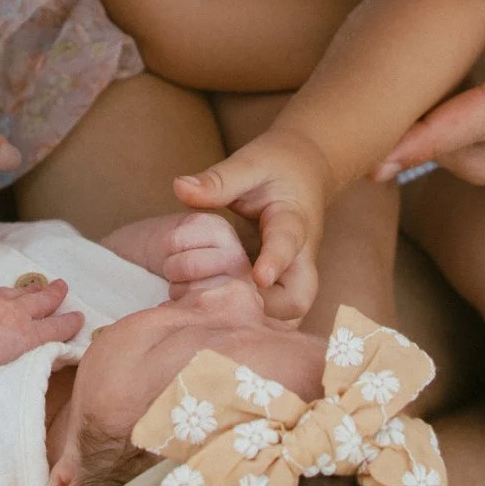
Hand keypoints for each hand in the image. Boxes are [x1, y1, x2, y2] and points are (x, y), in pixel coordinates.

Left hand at [0, 278, 84, 387]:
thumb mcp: (12, 373)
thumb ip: (28, 357)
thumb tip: (32, 350)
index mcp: (29, 338)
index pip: (58, 327)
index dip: (71, 322)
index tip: (79, 316)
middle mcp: (15, 315)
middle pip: (42, 301)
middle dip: (54, 294)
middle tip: (63, 286)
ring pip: (16, 292)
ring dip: (29, 291)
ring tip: (38, 287)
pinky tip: (0, 297)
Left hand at [172, 129, 330, 316]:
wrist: (305, 168)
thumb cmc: (277, 165)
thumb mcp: (249, 164)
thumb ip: (217, 180)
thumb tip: (179, 188)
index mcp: (294, 220)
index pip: (289, 243)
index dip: (275, 260)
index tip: (260, 276)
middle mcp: (300, 255)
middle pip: (298, 298)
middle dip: (267, 311)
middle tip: (222, 305)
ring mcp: (291, 273)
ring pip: (286, 314)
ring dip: (254, 321)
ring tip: (209, 314)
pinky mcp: (280, 284)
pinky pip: (270, 312)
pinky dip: (246, 318)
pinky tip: (209, 314)